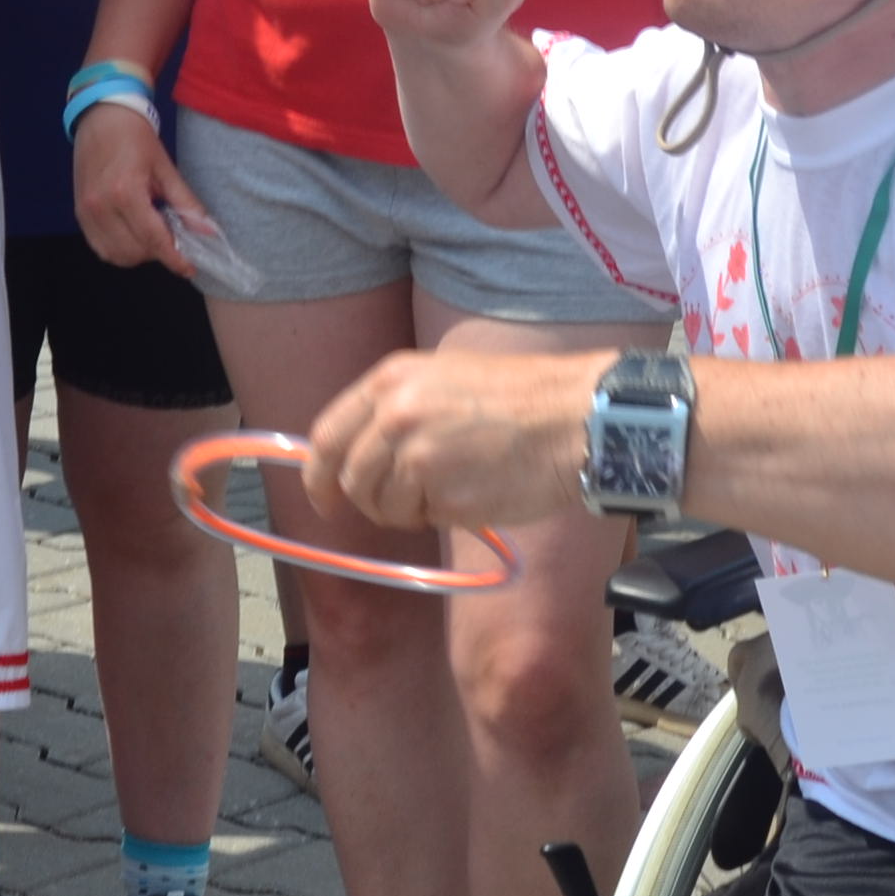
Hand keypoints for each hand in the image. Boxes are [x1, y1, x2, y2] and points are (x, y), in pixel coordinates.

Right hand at [73, 91, 207, 272]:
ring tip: (151, 233)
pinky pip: (101, 247)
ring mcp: (86, 212)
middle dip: (158, 252)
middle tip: (171, 237)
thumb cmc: (136, 138)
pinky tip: (133, 232)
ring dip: (138, 253)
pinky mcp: (79, 214)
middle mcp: (101, 206)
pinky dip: (120, 248)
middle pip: (135, 252)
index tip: (190, 267)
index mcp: (125, 192)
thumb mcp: (166, 168)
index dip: (174, 258)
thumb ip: (186, 204)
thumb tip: (208, 231)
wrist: (102, 117)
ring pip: (116, 255)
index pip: (154, 239)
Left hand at [308, 344, 603, 529]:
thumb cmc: (522, 396)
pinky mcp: (443, 495)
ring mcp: (417, 458)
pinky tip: (476, 490)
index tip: (323, 499)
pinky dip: (444, 515)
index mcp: (391, 381)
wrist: (575, 417)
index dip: (319, 475)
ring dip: (411, 511)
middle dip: (372, 501)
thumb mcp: (445, 377)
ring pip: (386, 507)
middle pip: (354, 480)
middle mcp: (395, 416)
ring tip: (453, 487)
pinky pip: (426, 518)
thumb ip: (397, 409)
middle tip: (406, 503)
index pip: (329, 436)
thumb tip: (363, 454)